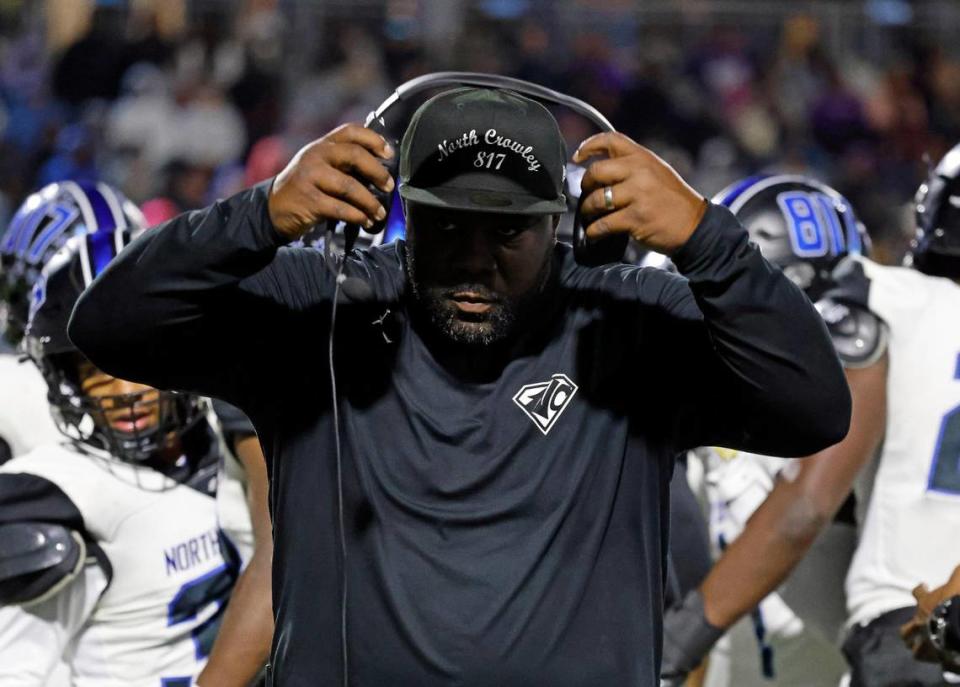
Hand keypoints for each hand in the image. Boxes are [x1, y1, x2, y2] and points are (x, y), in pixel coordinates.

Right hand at [268, 123, 394, 239]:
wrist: (273, 208)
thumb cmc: (306, 187)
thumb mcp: (322, 167)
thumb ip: (345, 164)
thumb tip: (381, 173)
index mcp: (322, 145)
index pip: (351, 131)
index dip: (373, 140)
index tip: (389, 154)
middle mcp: (315, 156)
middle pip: (354, 155)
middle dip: (377, 172)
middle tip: (389, 187)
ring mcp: (310, 177)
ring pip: (350, 186)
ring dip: (370, 202)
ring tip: (379, 213)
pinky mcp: (308, 200)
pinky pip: (341, 208)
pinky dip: (357, 216)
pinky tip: (365, 221)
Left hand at [573, 133, 706, 254]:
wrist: (694, 225)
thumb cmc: (673, 201)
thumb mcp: (656, 173)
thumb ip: (632, 167)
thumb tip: (599, 171)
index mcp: (643, 157)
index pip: (611, 140)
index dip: (589, 146)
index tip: (577, 158)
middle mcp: (640, 171)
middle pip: (596, 172)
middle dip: (584, 185)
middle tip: (585, 195)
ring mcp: (638, 194)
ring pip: (596, 199)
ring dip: (587, 211)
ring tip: (590, 217)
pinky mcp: (636, 217)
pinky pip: (603, 224)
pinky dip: (594, 231)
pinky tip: (594, 233)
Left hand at [900, 564, 959, 663]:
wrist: (958, 622)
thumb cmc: (956, 599)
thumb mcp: (958, 581)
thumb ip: (958, 573)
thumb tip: (959, 565)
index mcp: (925, 603)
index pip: (918, 593)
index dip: (920, 590)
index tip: (923, 586)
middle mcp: (920, 622)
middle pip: (906, 630)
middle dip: (908, 631)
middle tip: (913, 629)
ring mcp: (925, 639)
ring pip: (913, 647)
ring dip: (915, 647)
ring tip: (918, 648)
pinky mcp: (934, 653)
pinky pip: (928, 658)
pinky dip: (931, 658)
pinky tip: (937, 659)